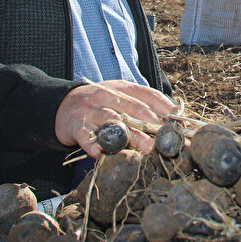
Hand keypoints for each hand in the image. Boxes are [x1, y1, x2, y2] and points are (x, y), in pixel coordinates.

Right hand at [56, 80, 176, 158]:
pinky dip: (93, 145)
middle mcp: (107, 96)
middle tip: (166, 139)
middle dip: (153, 124)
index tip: (179, 120)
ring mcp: (91, 110)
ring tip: (146, 148)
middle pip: (133, 109)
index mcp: (121, 88)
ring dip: (132, 136)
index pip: (147, 93)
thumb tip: (172, 120)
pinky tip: (101, 153)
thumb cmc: (98, 105)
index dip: (164, 106)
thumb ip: (141, 107)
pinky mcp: (76, 125)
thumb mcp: (119, 99)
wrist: (62, 106)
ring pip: (114, 122)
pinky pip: (86, 136)